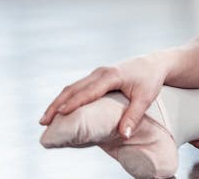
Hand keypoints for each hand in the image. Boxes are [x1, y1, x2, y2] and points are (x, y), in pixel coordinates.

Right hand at [39, 53, 168, 138]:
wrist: (154, 63)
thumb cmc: (151, 80)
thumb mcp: (146, 98)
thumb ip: (134, 116)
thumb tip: (124, 135)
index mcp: (111, 76)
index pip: (88, 91)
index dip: (73, 102)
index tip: (60, 114)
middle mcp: (101, 72)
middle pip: (74, 88)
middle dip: (57, 104)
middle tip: (43, 122)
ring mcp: (98, 73)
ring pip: (73, 86)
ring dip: (59, 101)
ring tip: (46, 119)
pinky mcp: (98, 76)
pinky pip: (78, 86)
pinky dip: (67, 98)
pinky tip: (60, 110)